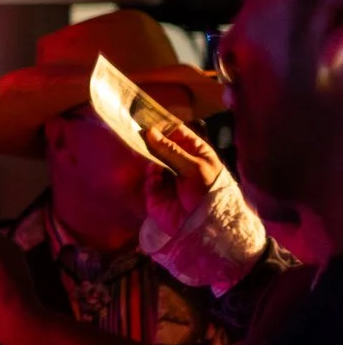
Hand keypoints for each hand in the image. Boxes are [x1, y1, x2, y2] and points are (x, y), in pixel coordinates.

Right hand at [142, 118, 228, 234]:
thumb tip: (150, 131)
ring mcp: (167, 177)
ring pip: (151, 161)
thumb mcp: (194, 168)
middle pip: (159, 145)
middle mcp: (179, 162)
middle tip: (135, 133)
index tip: (145, 118)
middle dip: (149, 141)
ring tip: (148, 158)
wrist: (206, 226)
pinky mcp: (156, 193)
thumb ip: (170, 150)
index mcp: (195, 152)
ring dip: (149, 159)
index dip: (162, 126)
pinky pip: (148, 180)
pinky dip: (151, 178)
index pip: (176, 132)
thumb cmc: (208, 192)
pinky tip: (156, 178)